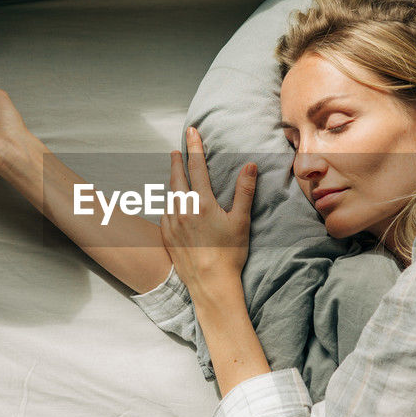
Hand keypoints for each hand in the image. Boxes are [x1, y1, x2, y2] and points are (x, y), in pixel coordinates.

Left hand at [160, 126, 257, 293]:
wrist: (210, 283)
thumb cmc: (229, 254)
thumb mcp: (241, 220)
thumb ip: (244, 191)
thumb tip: (250, 165)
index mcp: (202, 203)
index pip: (197, 167)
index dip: (194, 147)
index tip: (191, 132)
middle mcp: (182, 210)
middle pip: (176, 177)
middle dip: (176, 161)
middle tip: (176, 151)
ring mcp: (171, 223)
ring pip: (169, 195)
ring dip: (172, 182)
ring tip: (176, 176)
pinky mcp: (166, 236)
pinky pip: (165, 212)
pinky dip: (169, 203)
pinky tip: (174, 205)